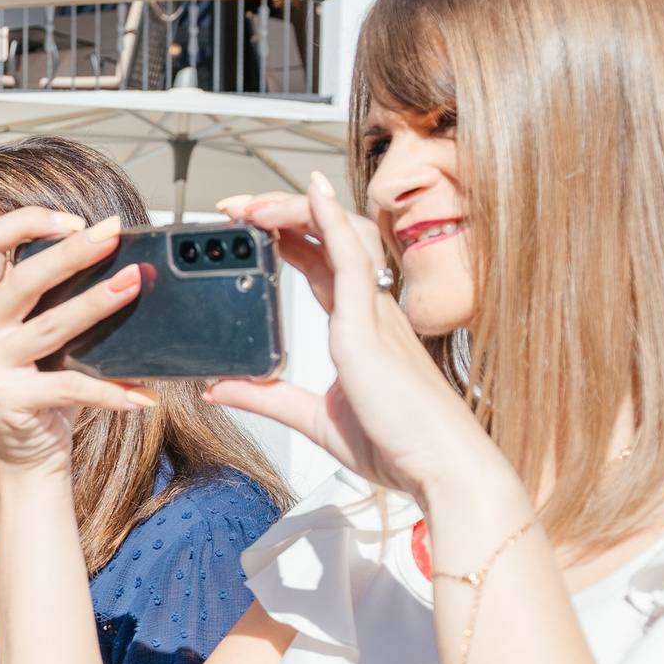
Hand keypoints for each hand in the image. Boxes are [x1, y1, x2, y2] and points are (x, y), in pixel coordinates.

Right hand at [0, 209, 152, 479]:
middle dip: (70, 252)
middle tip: (111, 236)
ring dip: (94, 303)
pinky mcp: (8, 402)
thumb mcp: (42, 338)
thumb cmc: (41, 389)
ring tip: (131, 286)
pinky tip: (138, 394)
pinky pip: (67, 388)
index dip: (27, 222)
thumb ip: (56, 303)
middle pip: (21, 280)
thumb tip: (118, 265)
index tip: (73, 221)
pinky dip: (107, 391)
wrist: (27, 455)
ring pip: (47, 326)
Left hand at [200, 171, 501, 502]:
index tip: (249, 225)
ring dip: (296, 210)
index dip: (289, 236)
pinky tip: (311, 195)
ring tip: (254, 201)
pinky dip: (330, 223)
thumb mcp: (315, 419)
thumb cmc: (398, 444)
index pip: (324, 263)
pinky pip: (352, 260)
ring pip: (341, 237)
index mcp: (363, 328)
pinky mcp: (369, 328)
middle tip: (236, 206)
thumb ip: (268, 399)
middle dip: (284, 213)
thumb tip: (221, 387)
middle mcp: (373, 311)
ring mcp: (375, 314)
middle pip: (331, 239)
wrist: (441, 469)